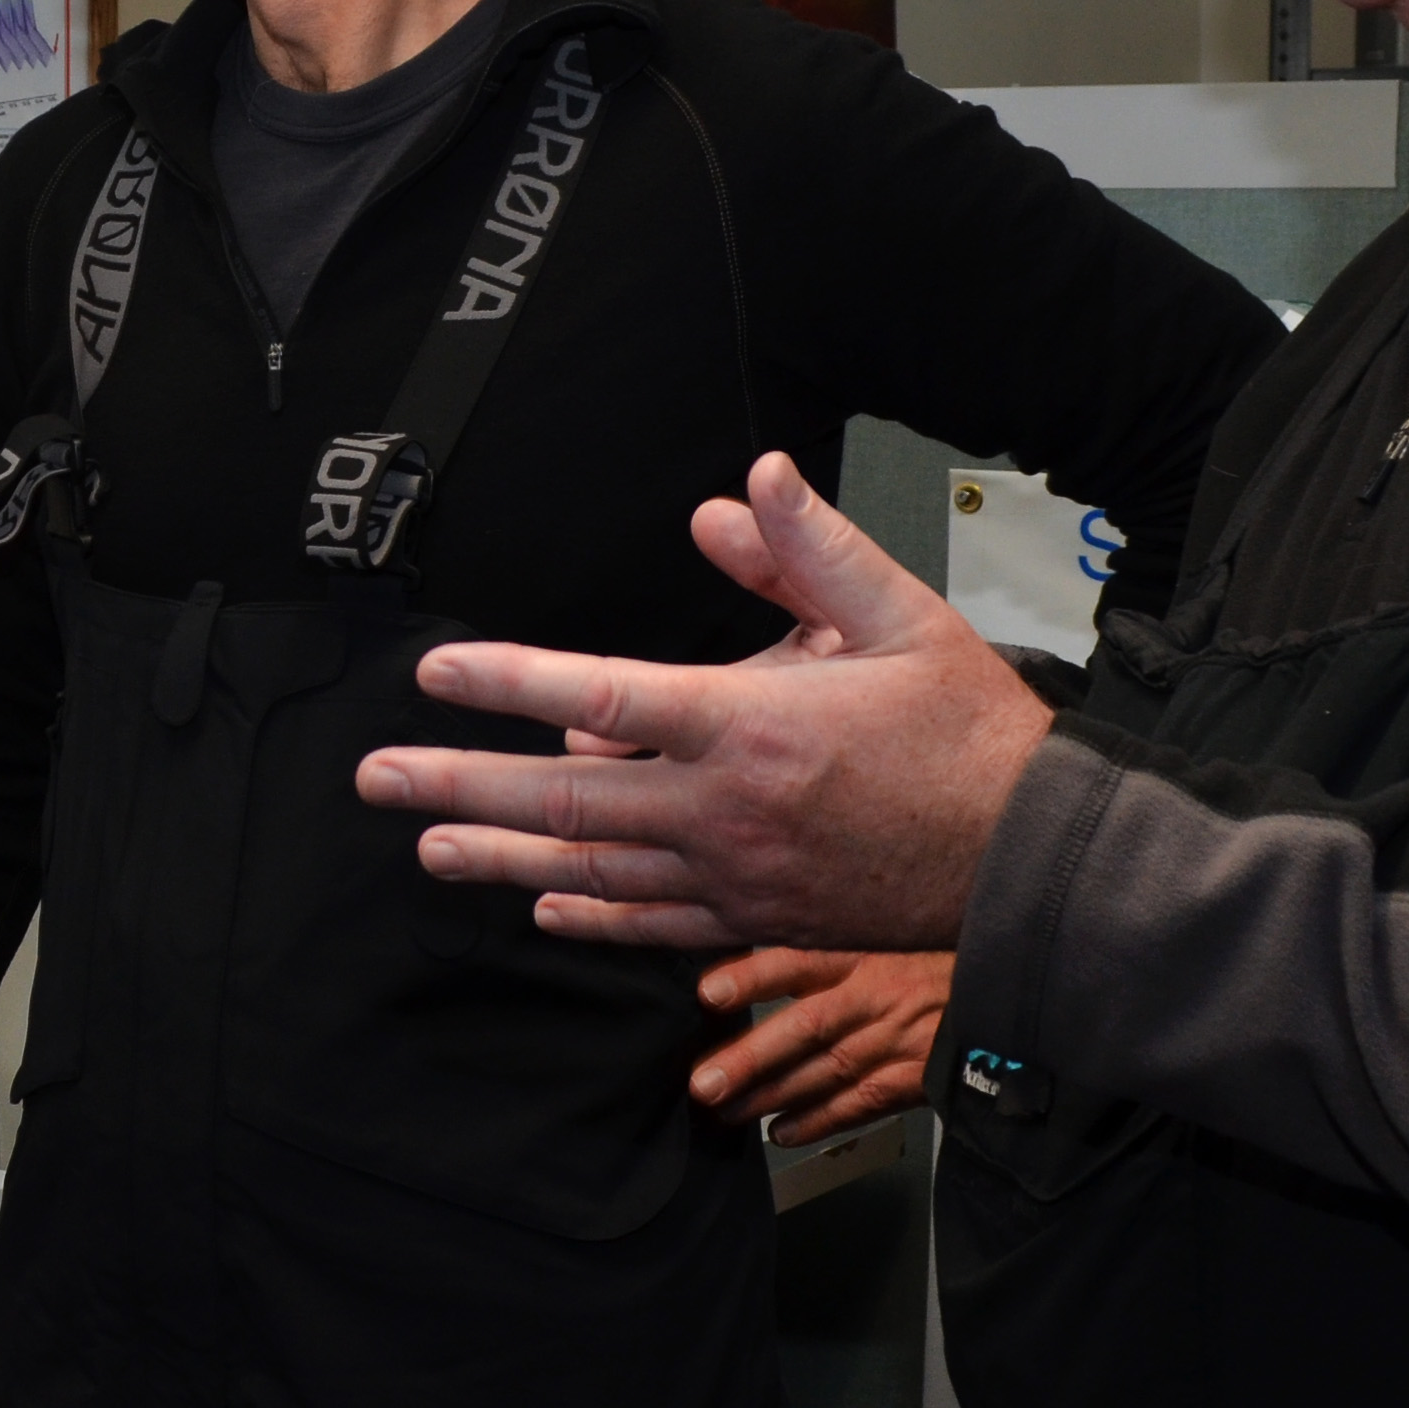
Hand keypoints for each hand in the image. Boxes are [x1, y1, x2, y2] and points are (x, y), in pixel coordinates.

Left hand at [353, 450, 1055, 951]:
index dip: (506, 682)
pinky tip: (541, 900)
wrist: (1032, 858)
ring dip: (498, 856)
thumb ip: (810, 550)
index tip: (435, 671)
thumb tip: (745, 485)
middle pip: (563, 800)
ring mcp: (734, 877)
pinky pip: (651, 922)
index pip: (599, 697)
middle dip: (458, 786)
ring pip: (591, 868)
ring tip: (426, 845)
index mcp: (752, 725)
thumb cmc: (970, 733)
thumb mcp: (900, 615)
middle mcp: (725, 810)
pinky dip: (588, 912)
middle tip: (376, 778)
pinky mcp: (756, 921)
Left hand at [690, 948, 951, 1135]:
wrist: (1009, 984)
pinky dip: (819, 1122)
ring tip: (725, 1112)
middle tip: (703, 1083)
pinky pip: (860, 1104)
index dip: (753, 977)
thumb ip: (831, 934)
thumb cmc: (938, 950)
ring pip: (826, 1073)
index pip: (800, 959)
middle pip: (806, 1028)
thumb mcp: (886, 924)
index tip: (708, 993)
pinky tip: (782, 1133)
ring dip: (772, 1097)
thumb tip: (760, 934)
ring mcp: (897, 1041)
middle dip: (750, 1059)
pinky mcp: (916, 1077)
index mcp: (866, 951)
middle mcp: (877, 997)